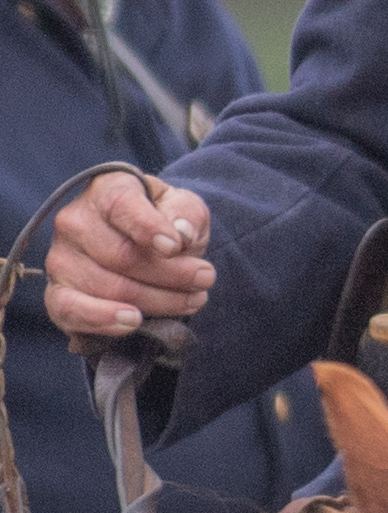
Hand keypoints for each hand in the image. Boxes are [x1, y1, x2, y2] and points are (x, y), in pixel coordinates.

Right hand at [43, 169, 213, 339]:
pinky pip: (70, 310)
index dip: (150, 228)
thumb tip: (181, 233)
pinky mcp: (58, 292)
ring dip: (157, 301)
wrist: (146, 247)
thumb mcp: (185, 208)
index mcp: (106, 190)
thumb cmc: (166, 221)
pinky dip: (102, 320)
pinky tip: (134, 321)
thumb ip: (186, 213)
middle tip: (205, 279)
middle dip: (172, 274)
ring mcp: (61, 258)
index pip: (122, 206)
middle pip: (122, 256)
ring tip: (192, 300)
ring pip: (108, 287)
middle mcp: (74, 221)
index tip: (176, 247)